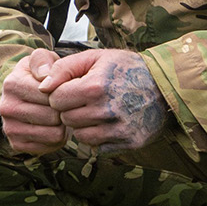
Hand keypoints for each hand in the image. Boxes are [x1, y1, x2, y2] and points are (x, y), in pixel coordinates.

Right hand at [0, 48, 68, 154]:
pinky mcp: (16, 144)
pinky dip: (55, 139)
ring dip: (62, 127)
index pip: (51, 95)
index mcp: (12, 84)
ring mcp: (9, 128)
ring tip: (58, 117)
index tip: (62, 90)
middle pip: (53, 116)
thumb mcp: (42, 59)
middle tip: (62, 106)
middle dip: (63, 112)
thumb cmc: (39, 76)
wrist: (25, 96)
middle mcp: (6, 107)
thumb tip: (44, 76)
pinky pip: (48, 147)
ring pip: (54, 134)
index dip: (63, 94)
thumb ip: (43, 60)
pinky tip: (51, 128)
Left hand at [40, 49, 168, 152]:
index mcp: (96, 87)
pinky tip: (109, 123)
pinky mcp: (130, 142)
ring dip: (83, 125)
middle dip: (71, 109)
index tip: (72, 88)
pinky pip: (98, 147)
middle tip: (86, 99)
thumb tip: (41, 87)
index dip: (60, 93)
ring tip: (97, 110)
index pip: (55, 100)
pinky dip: (99, 137)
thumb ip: (63, 69)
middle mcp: (107, 110)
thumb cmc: (125, 68)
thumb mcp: (94, 58)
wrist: (165, 84)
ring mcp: (120, 129)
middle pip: (66, 119)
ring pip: (80, 136)